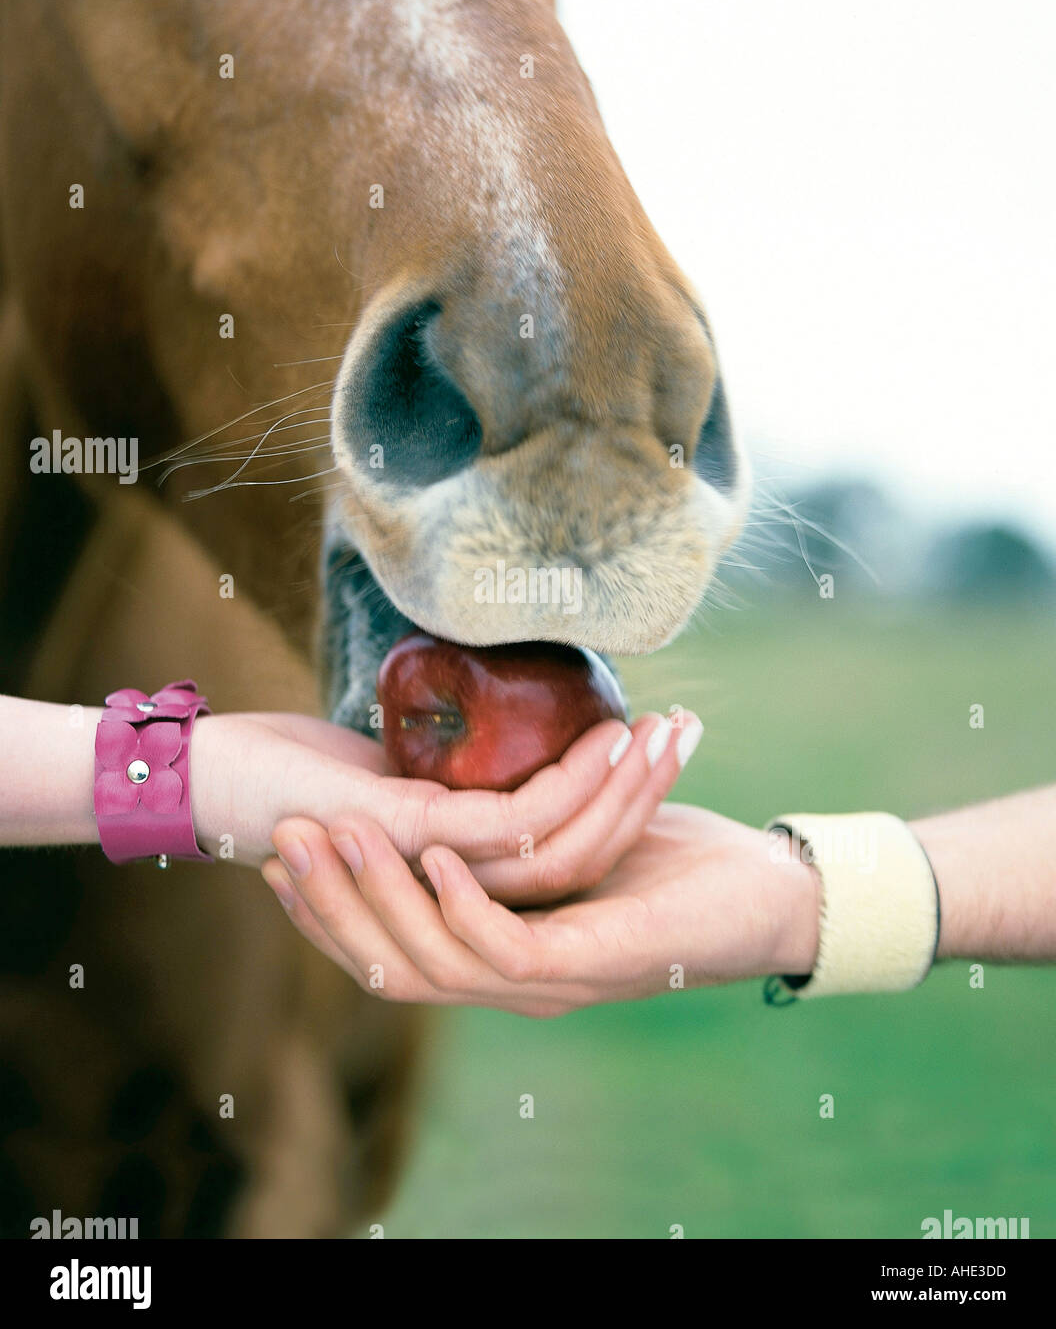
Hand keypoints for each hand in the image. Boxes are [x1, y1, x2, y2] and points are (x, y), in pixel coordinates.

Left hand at [191, 708, 692, 904]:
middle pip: (582, 865)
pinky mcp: (418, 841)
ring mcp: (439, 873)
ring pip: (565, 851)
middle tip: (688, 736)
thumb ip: (442, 784)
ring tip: (666, 730)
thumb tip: (493, 746)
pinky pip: (517, 825)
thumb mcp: (389, 778)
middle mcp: (457, 893)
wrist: (209, 778)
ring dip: (622, 789)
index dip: (622, 816)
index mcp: (453, 881)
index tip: (664, 756)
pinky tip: (608, 742)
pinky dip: (571, 783)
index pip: (566, 866)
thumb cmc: (293, 774)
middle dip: (644, 799)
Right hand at [260, 798, 820, 1014]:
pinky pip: (502, 948)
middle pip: (389, 964)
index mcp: (499, 953)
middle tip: (282, 840)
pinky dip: (457, 903)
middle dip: (329, 904)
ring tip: (339, 832)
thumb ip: (503, 827)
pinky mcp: (587, 966)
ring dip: (378, 895)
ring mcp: (547, 983)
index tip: (275, 855)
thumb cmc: (667, 853)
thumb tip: (436, 777)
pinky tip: (429, 852)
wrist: (765, 889)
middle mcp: (512, 982)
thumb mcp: (565, 834)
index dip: (326, 913)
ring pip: (433, 958)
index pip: (387, 951)